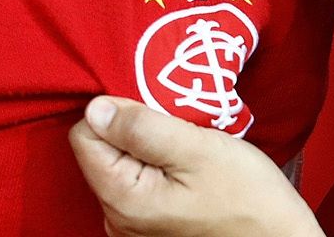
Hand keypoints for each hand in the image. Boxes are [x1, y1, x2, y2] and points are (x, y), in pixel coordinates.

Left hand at [69, 97, 321, 236]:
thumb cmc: (248, 198)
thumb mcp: (198, 149)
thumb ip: (142, 128)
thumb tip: (94, 108)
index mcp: (123, 199)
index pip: (85, 133)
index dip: (119, 111)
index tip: (158, 112)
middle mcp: (117, 218)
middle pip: (102, 148)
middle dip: (136, 129)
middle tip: (181, 130)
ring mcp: (132, 226)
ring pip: (121, 162)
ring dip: (150, 146)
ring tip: (189, 147)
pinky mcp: (149, 225)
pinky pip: (138, 180)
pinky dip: (158, 165)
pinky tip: (189, 166)